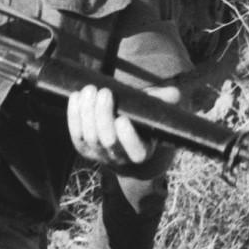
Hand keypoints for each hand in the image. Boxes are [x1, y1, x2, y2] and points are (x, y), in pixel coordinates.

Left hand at [66, 80, 182, 167]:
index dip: (127, 137)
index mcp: (141, 152)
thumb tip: (174, 94)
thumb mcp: (152, 113)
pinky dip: (74, 115)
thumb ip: (162, 102)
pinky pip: (75, 134)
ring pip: (90, 136)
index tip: (122, 118)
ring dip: (87, 111)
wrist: (120, 142)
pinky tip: (76, 96)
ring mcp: (98, 154)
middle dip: (104, 115)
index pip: (135, 150)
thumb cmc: (139, 123)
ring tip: (90, 90)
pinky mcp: (82, 148)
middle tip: (104, 93)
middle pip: (108, 140)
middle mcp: (119, 157)